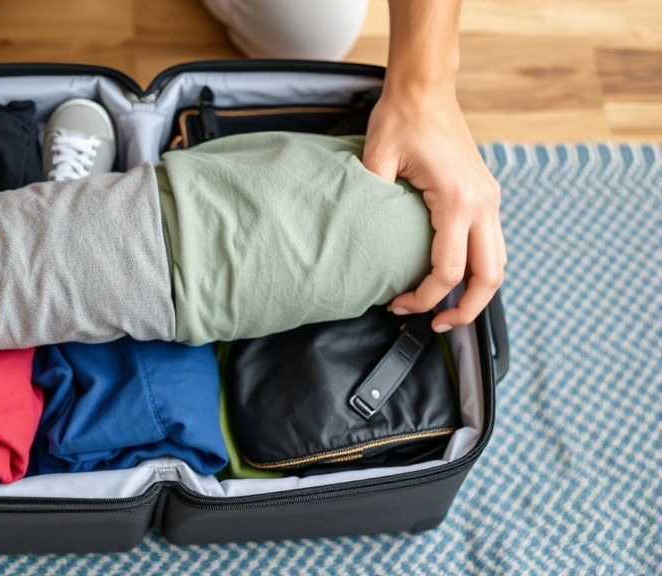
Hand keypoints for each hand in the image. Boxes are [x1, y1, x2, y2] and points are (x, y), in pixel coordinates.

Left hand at [362, 81, 506, 331]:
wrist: (426, 88)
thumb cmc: (400, 118)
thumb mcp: (376, 160)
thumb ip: (370, 200)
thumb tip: (358, 240)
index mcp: (458, 200)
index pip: (449, 270)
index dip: (425, 298)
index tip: (399, 306)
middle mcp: (483, 202)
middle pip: (491, 277)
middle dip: (467, 309)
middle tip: (436, 326)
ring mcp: (490, 198)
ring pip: (498, 262)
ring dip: (477, 293)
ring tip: (446, 310)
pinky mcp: (486, 194)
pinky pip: (492, 244)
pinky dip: (478, 269)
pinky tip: (451, 278)